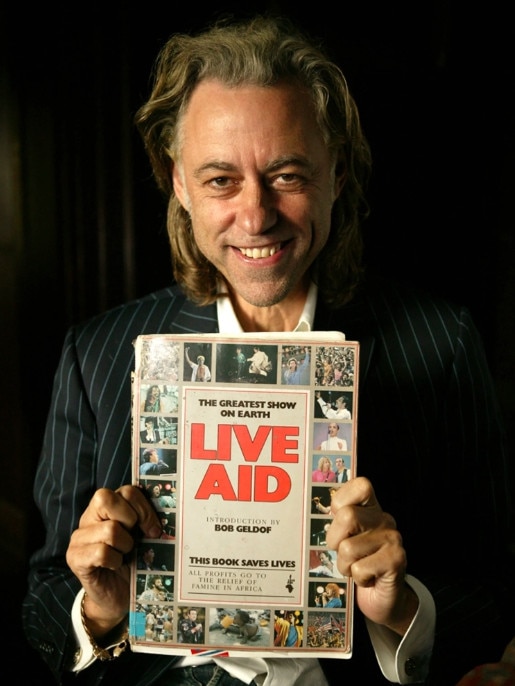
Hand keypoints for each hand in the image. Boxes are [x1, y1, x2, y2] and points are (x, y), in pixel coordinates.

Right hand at [66, 485, 161, 637]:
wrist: (117, 597)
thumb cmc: (132, 563)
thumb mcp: (142, 536)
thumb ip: (146, 519)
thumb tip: (167, 513)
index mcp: (107, 507)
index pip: (126, 491)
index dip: (143, 508)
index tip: (153, 529)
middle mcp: (89, 517)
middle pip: (106, 498)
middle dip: (129, 519)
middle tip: (136, 539)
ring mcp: (79, 538)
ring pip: (109, 529)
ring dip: (125, 545)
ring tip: (125, 555)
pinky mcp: (75, 558)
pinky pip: (101, 552)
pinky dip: (115, 560)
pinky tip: (115, 565)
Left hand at [326, 476, 417, 634]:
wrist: (383, 598)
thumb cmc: (358, 563)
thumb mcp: (344, 538)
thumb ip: (334, 522)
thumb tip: (307, 512)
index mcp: (371, 508)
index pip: (361, 485)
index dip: (343, 500)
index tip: (337, 518)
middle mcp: (384, 519)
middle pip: (346, 516)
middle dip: (335, 540)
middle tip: (343, 552)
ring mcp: (392, 539)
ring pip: (348, 548)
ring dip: (345, 564)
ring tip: (357, 567)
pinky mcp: (396, 560)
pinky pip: (359, 568)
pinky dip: (357, 578)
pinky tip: (368, 578)